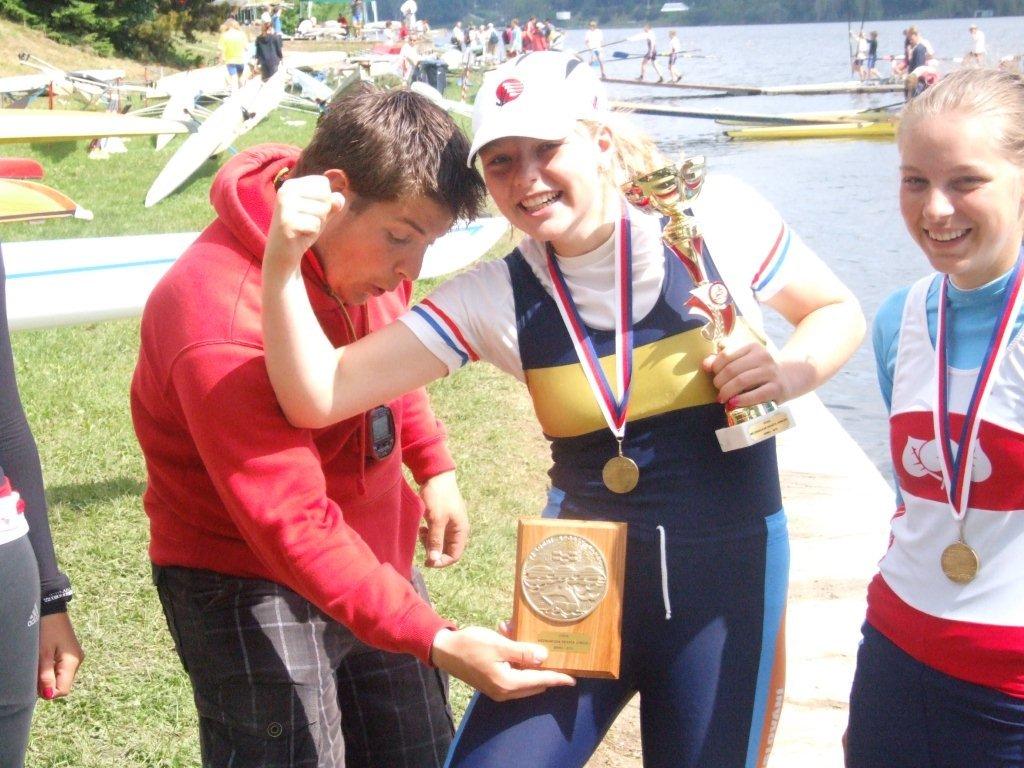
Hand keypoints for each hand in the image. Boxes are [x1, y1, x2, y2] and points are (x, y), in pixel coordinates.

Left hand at [37, 612, 83, 699]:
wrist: (52, 610)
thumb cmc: (47, 630)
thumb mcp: (43, 653)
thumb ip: (46, 675)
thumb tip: (49, 695)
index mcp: (72, 662)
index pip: (64, 689)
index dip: (49, 692)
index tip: (36, 683)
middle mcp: (78, 661)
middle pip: (63, 684)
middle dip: (48, 684)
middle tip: (35, 672)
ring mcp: (76, 657)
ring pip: (62, 677)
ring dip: (49, 676)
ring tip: (39, 663)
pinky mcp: (71, 654)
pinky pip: (62, 669)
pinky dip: (51, 670)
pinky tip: (44, 660)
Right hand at [264, 175, 344, 280]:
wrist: (281, 254)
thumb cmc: (303, 231)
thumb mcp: (320, 214)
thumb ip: (332, 203)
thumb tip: (340, 198)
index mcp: (291, 184)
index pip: (323, 182)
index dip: (324, 200)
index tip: (308, 211)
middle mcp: (286, 190)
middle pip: (325, 196)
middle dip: (322, 213)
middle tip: (306, 222)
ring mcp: (285, 205)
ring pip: (322, 211)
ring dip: (317, 224)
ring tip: (302, 228)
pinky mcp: (287, 221)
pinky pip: (315, 225)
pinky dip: (311, 233)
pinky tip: (298, 235)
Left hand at [418, 471, 468, 567]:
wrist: (436, 475)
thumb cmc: (438, 496)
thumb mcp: (436, 519)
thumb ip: (435, 540)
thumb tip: (433, 560)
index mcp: (461, 531)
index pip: (454, 556)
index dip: (441, 562)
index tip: (427, 561)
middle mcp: (457, 529)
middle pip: (446, 550)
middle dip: (434, 551)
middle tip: (422, 543)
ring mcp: (450, 524)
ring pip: (440, 542)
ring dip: (430, 542)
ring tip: (421, 533)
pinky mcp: (442, 518)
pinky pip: (436, 533)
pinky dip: (428, 534)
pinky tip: (422, 527)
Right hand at [430, 626, 574, 700]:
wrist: (444, 650)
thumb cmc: (470, 645)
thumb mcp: (499, 644)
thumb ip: (523, 652)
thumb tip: (544, 657)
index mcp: (507, 683)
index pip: (540, 681)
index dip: (557, 678)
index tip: (573, 679)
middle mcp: (504, 691)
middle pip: (535, 684)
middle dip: (544, 669)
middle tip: (554, 653)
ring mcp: (498, 689)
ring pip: (525, 680)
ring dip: (529, 664)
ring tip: (526, 640)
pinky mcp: (492, 684)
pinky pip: (514, 676)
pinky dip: (518, 663)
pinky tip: (513, 642)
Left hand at [701, 341, 789, 409]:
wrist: (789, 378)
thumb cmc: (759, 370)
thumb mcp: (743, 361)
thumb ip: (722, 359)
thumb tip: (704, 364)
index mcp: (753, 347)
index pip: (726, 355)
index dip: (715, 368)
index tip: (714, 376)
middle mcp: (763, 357)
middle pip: (731, 369)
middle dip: (719, 382)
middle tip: (717, 391)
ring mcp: (771, 372)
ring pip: (741, 381)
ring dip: (727, 392)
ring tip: (722, 399)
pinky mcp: (777, 388)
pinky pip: (756, 395)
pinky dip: (741, 400)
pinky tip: (733, 404)